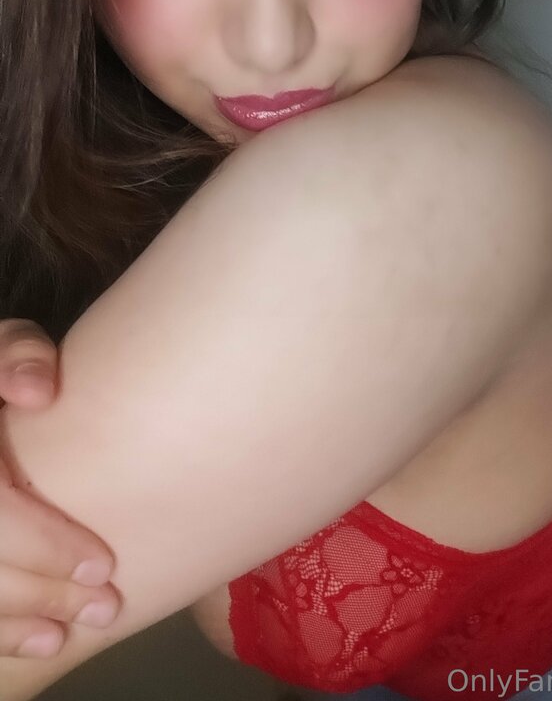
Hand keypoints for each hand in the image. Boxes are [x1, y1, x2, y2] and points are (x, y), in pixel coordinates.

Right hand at [0, 319, 119, 656]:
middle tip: (105, 605)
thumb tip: (38, 394)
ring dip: (15, 620)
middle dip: (39, 589)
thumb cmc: (0, 377)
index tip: (104, 563)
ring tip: (72, 630)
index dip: (41, 542)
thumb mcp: (1, 347)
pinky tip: (41, 639)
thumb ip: (17, 355)